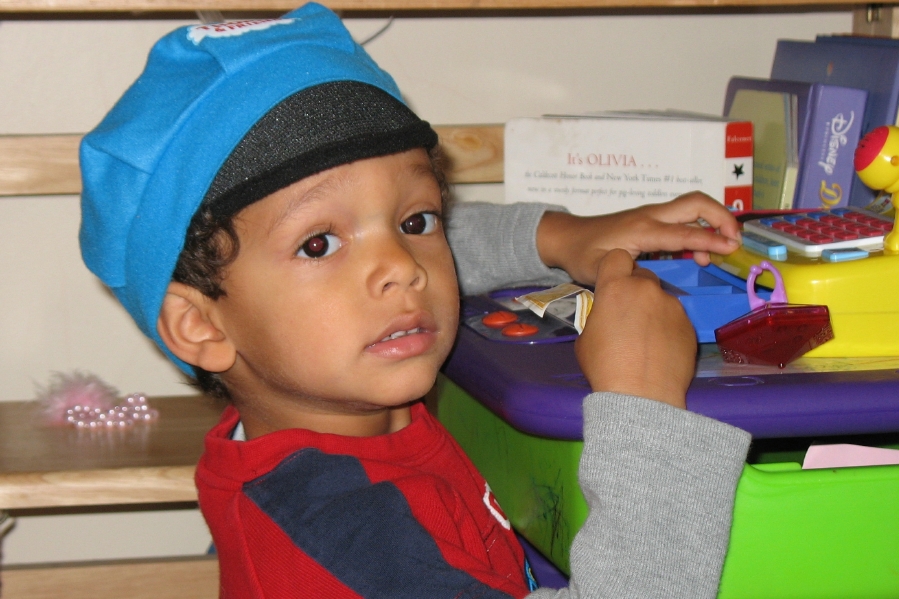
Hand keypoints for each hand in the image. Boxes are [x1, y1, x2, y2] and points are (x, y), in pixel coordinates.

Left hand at [536, 192, 740, 285]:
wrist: (568, 237)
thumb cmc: (581, 254)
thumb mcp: (596, 270)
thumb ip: (620, 275)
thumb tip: (645, 281)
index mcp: (641, 229)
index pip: (683, 232)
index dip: (709, 240)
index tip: (731, 248)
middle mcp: (651, 217)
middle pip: (696, 203)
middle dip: (721, 217)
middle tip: (735, 241)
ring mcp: (653, 216)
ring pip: (693, 208)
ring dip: (713, 223)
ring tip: (719, 254)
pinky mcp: (652, 221)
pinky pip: (684, 218)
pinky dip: (700, 229)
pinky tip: (700, 253)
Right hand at [574, 249, 695, 408]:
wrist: (642, 396)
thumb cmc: (606, 366)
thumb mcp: (587, 337)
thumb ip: (600, 315)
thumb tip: (608, 316)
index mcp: (617, 287)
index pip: (617, 257)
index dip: (614, 269)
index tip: (612, 285)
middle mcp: (647, 289)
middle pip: (642, 276)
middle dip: (636, 291)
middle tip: (630, 317)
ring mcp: (672, 306)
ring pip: (661, 299)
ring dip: (654, 311)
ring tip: (647, 340)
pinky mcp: (689, 325)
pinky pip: (676, 319)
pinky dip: (668, 329)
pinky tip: (661, 351)